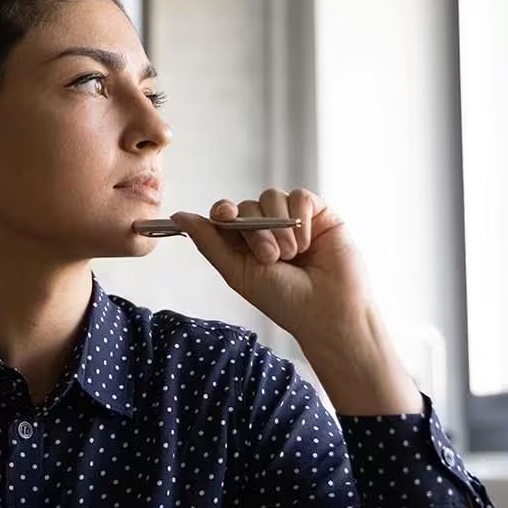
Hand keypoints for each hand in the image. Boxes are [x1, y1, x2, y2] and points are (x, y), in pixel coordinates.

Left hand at [173, 188, 420, 414]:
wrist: (328, 311)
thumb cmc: (284, 300)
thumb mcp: (239, 273)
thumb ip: (210, 243)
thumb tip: (179, 216)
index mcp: (245, 243)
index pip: (226, 213)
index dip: (223, 210)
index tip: (224, 216)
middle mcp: (269, 228)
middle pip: (248, 205)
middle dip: (256, 231)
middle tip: (271, 258)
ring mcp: (293, 220)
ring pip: (272, 197)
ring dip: (278, 226)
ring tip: (291, 255)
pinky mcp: (320, 214)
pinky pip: (300, 196)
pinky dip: (300, 218)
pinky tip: (308, 242)